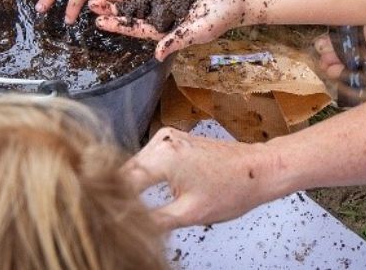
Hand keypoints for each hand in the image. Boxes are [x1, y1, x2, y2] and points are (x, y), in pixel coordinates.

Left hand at [88, 0, 249, 59]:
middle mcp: (163, 14)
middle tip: (92, 3)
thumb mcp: (200, 30)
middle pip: (132, 12)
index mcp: (167, 29)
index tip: (100, 22)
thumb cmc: (222, 16)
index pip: (137, 28)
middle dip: (112, 8)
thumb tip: (157, 55)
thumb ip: (178, 40)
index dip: (118, 25)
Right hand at [123, 127, 276, 228]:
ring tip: (128, 211)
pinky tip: (142, 196)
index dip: (112, 203)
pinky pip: (148, 160)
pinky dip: (144, 178)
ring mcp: (167, 138)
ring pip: (135, 166)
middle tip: (116, 220)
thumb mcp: (190, 213)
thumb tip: (128, 227)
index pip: (121, 181)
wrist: (258, 169)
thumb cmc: (233, 188)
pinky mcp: (173, 141)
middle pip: (124, 171)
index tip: (106, 220)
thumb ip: (153, 220)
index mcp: (163, 156)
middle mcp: (162, 141)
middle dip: (119, 195)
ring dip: (130, 187)